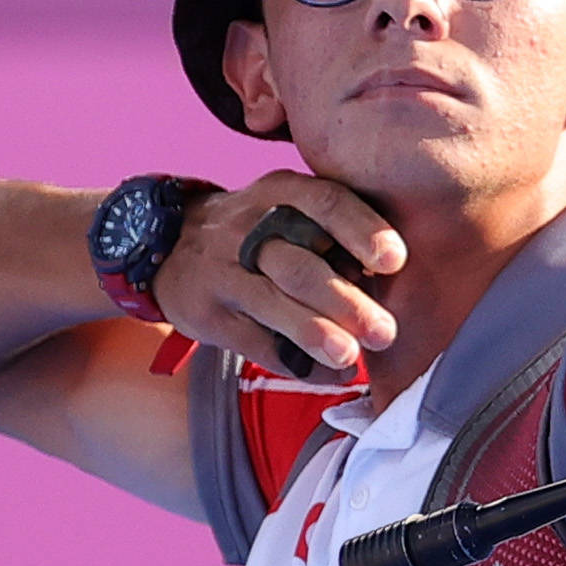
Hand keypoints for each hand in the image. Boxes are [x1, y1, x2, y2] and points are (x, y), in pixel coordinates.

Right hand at [152, 173, 406, 375]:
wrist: (170, 245)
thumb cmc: (257, 230)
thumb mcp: (285, 205)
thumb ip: (333, 228)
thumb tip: (396, 274)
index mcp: (278, 192)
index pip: (324, 202)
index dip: (361, 231)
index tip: (395, 261)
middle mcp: (245, 229)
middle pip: (299, 265)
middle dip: (345, 302)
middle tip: (385, 332)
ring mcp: (221, 273)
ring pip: (272, 304)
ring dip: (315, 334)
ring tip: (351, 358)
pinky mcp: (206, 314)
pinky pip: (254, 342)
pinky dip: (294, 362)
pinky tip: (327, 373)